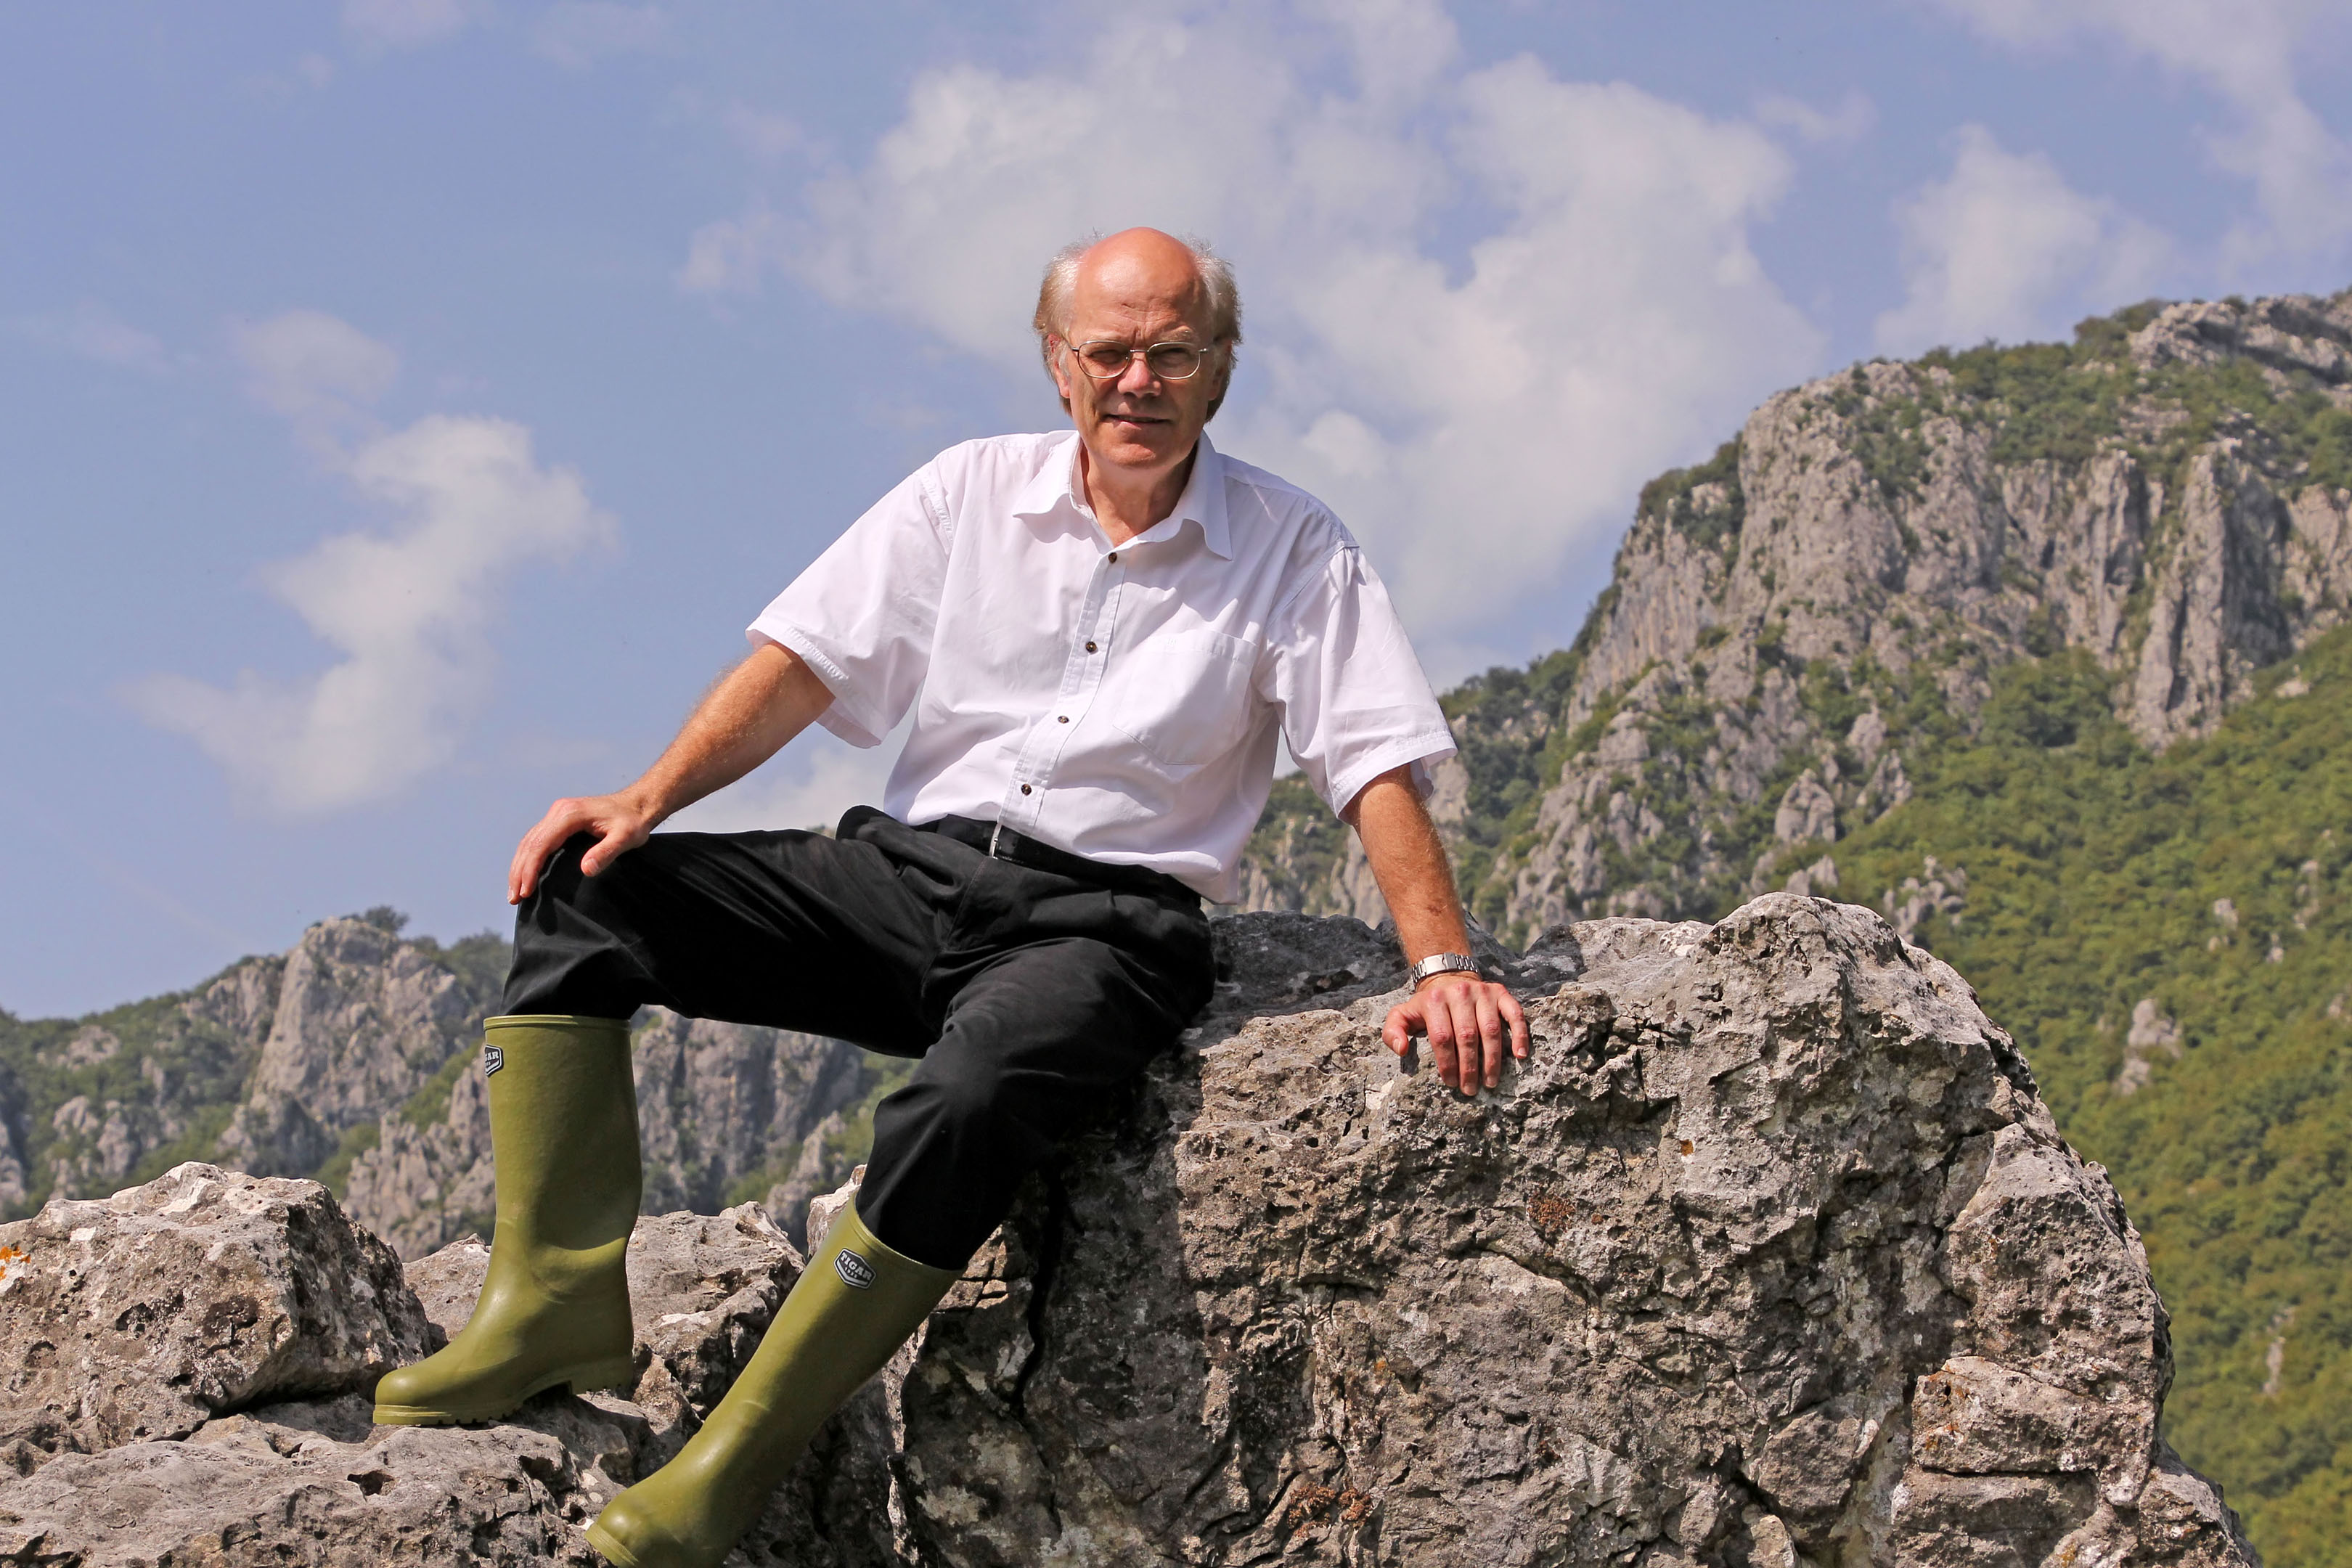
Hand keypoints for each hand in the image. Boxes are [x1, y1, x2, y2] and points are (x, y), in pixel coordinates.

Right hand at [508, 791, 657, 903]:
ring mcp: (557, 814)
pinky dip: (528, 858)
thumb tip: (585, 869)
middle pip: (529, 843)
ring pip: (529, 841)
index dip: (530, 870)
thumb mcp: (625, 838)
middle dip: (519, 872)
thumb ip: (606, 853)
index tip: (526, 892)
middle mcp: (558, 811)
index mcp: (569, 814)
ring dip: (519, 866)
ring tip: (514, 892)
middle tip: (513, 899)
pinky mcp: (560, 819)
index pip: (541, 845)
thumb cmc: (633, 822)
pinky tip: (525, 874)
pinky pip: (537, 839)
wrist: (638, 804)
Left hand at [1383, 973, 1528, 1095]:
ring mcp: (1482, 992)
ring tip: (1490, 1081)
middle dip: (1469, 1067)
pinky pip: (1514, 1014)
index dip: (1447, 1063)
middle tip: (1471, 1089)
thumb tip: (1402, 1050)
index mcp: (1435, 1000)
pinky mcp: (1500, 992)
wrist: (1448, 977)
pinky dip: (1520, 1035)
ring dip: (1492, 1059)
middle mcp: (1460, 993)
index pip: (1442, 1037)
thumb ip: (1393, 1032)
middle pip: (1467, 1036)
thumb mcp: (1402, 1014)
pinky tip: (1520, 1055)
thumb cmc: (1427, 1006)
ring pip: (1491, 1030)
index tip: (1451, 1083)